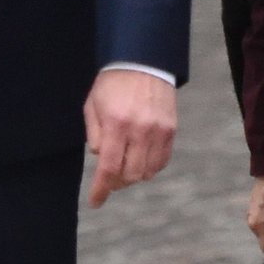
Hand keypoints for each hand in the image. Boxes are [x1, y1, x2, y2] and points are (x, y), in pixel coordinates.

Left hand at [84, 69, 176, 207]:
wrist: (143, 62)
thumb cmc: (112, 84)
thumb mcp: (92, 105)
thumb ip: (95, 134)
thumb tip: (102, 158)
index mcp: (116, 124)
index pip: (109, 167)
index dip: (101, 189)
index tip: (96, 201)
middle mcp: (140, 130)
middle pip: (131, 174)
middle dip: (117, 183)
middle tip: (110, 179)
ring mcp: (158, 130)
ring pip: (148, 171)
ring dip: (134, 175)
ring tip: (126, 167)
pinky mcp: (171, 129)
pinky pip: (162, 160)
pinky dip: (151, 167)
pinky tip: (141, 160)